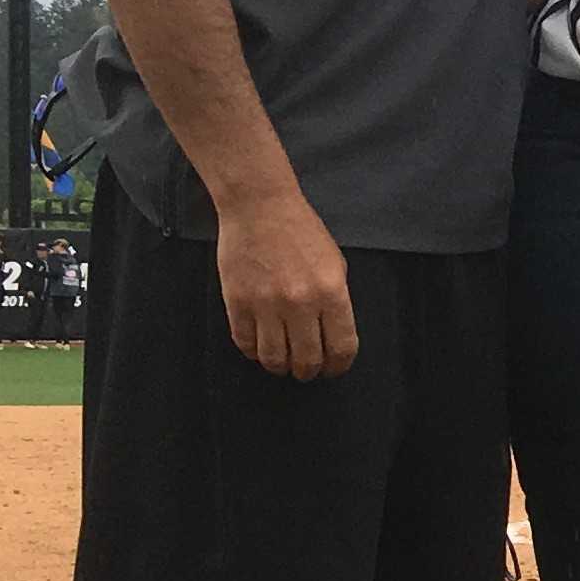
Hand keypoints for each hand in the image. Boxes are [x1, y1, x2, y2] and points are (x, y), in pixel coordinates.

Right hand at [213, 189, 355, 379]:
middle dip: (309, 372)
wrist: (260, 208)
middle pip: (307, 360)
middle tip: (307, 371)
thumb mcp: (334, 264)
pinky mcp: (237, 303)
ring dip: (280, 367)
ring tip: (283, 363)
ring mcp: (266, 305)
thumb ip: (335, 301)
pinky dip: (254, 352)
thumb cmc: (300, 231)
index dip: (339, 366)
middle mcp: (300, 303)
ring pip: (274, 359)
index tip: (334, 369)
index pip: (341, 347)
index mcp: (331, 293)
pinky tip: (260, 347)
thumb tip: (332, 334)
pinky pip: (245, 343)